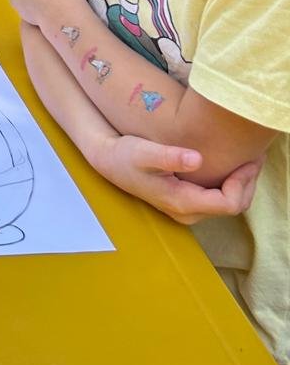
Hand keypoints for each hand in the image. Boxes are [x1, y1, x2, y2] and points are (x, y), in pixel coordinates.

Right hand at [88, 135, 262, 225]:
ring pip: (229, 204)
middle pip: (233, 206)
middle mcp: (187, 212)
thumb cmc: (127, 155)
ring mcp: (187, 210)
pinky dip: (231, 184)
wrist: (110, 162)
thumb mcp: (145, 152)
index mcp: (181, 202)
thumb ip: (170, 157)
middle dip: (247, 183)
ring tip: (246, 158)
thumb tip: (197, 159)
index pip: (229, 203)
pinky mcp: (187, 203)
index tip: (248, 160)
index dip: (244, 183)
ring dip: (241, 184)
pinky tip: (231, 165)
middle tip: (255, 156)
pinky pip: (220, 200)